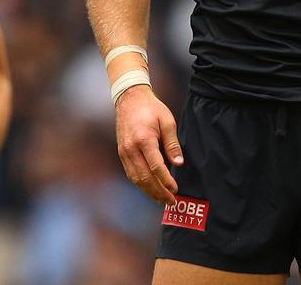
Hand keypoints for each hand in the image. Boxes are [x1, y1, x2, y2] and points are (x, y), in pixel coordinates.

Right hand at [115, 85, 183, 204]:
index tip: (175, 190)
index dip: (166, 180)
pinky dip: (141, 183)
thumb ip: (172, 143)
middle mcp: (131, 149)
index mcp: (144, 139)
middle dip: (158, 192)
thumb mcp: (167, 121)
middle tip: (170, 201)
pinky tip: (150, 189)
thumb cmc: (151, 109)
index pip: (156, 166)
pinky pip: (131, 173)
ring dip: (149, 191)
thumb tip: (178, 163)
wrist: (130, 99)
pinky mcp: (122, 153)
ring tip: (161, 199)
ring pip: (136, 178)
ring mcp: (124, 152)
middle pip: (144, 177)